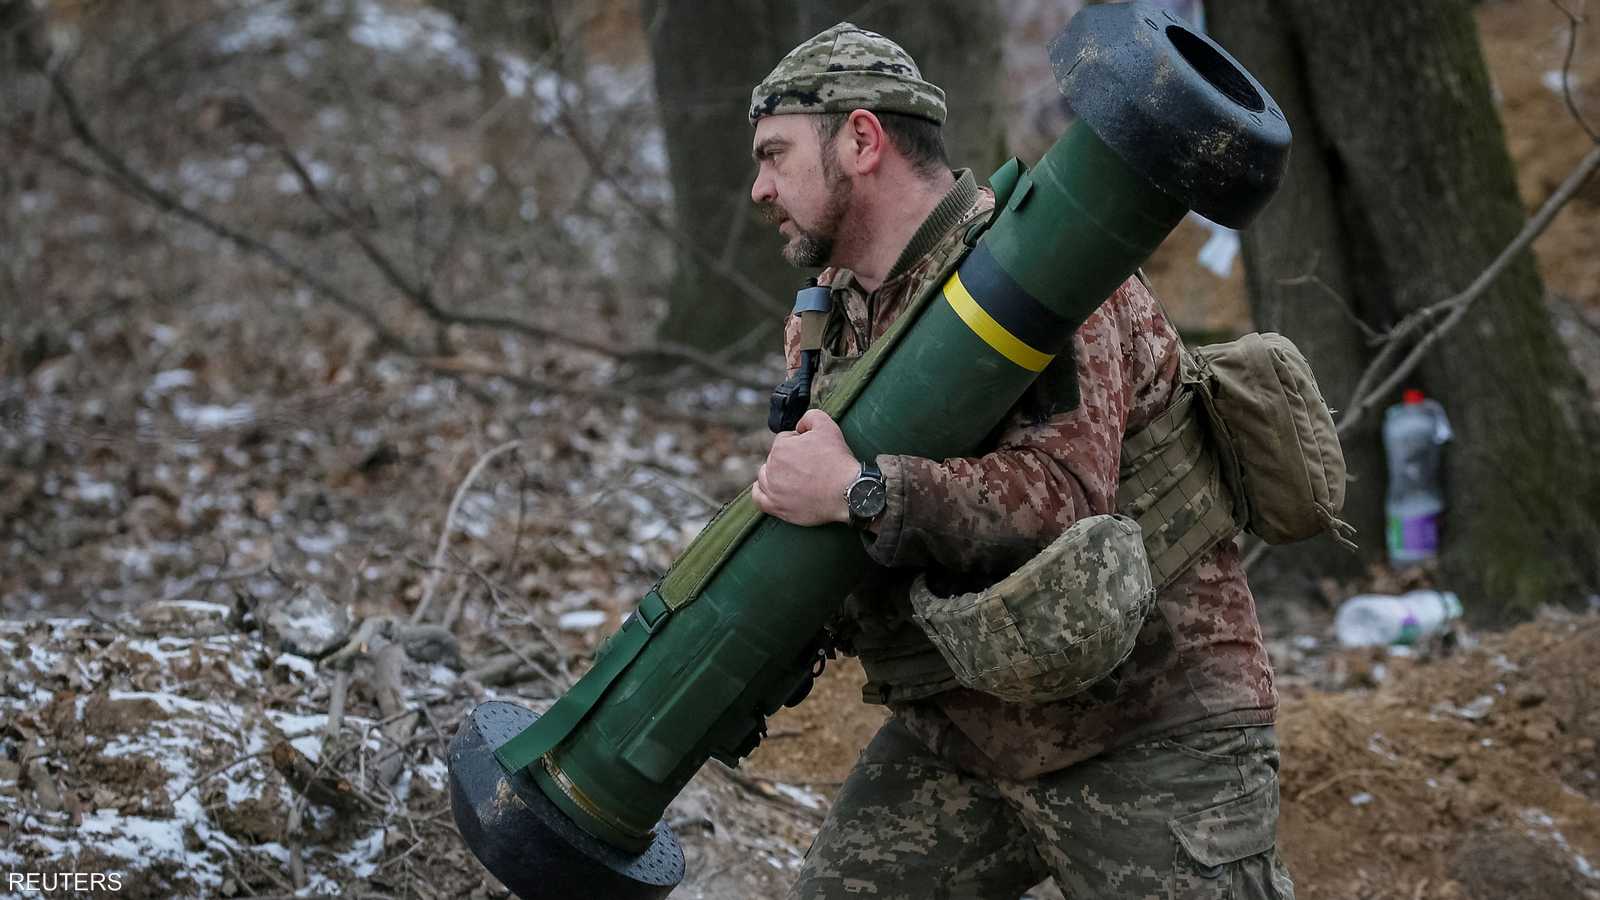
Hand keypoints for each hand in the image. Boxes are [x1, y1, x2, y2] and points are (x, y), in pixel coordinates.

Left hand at [752, 409, 858, 525]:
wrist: (847, 491)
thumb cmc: (837, 461)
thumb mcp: (827, 426)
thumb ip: (809, 417)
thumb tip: (799, 425)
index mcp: (781, 447)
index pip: (784, 440)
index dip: (800, 443)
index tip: (813, 452)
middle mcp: (772, 468)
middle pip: (775, 458)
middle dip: (789, 459)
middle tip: (809, 466)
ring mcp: (773, 489)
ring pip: (765, 476)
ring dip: (776, 474)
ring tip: (794, 478)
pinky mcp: (776, 507)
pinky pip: (759, 498)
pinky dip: (761, 492)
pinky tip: (770, 489)